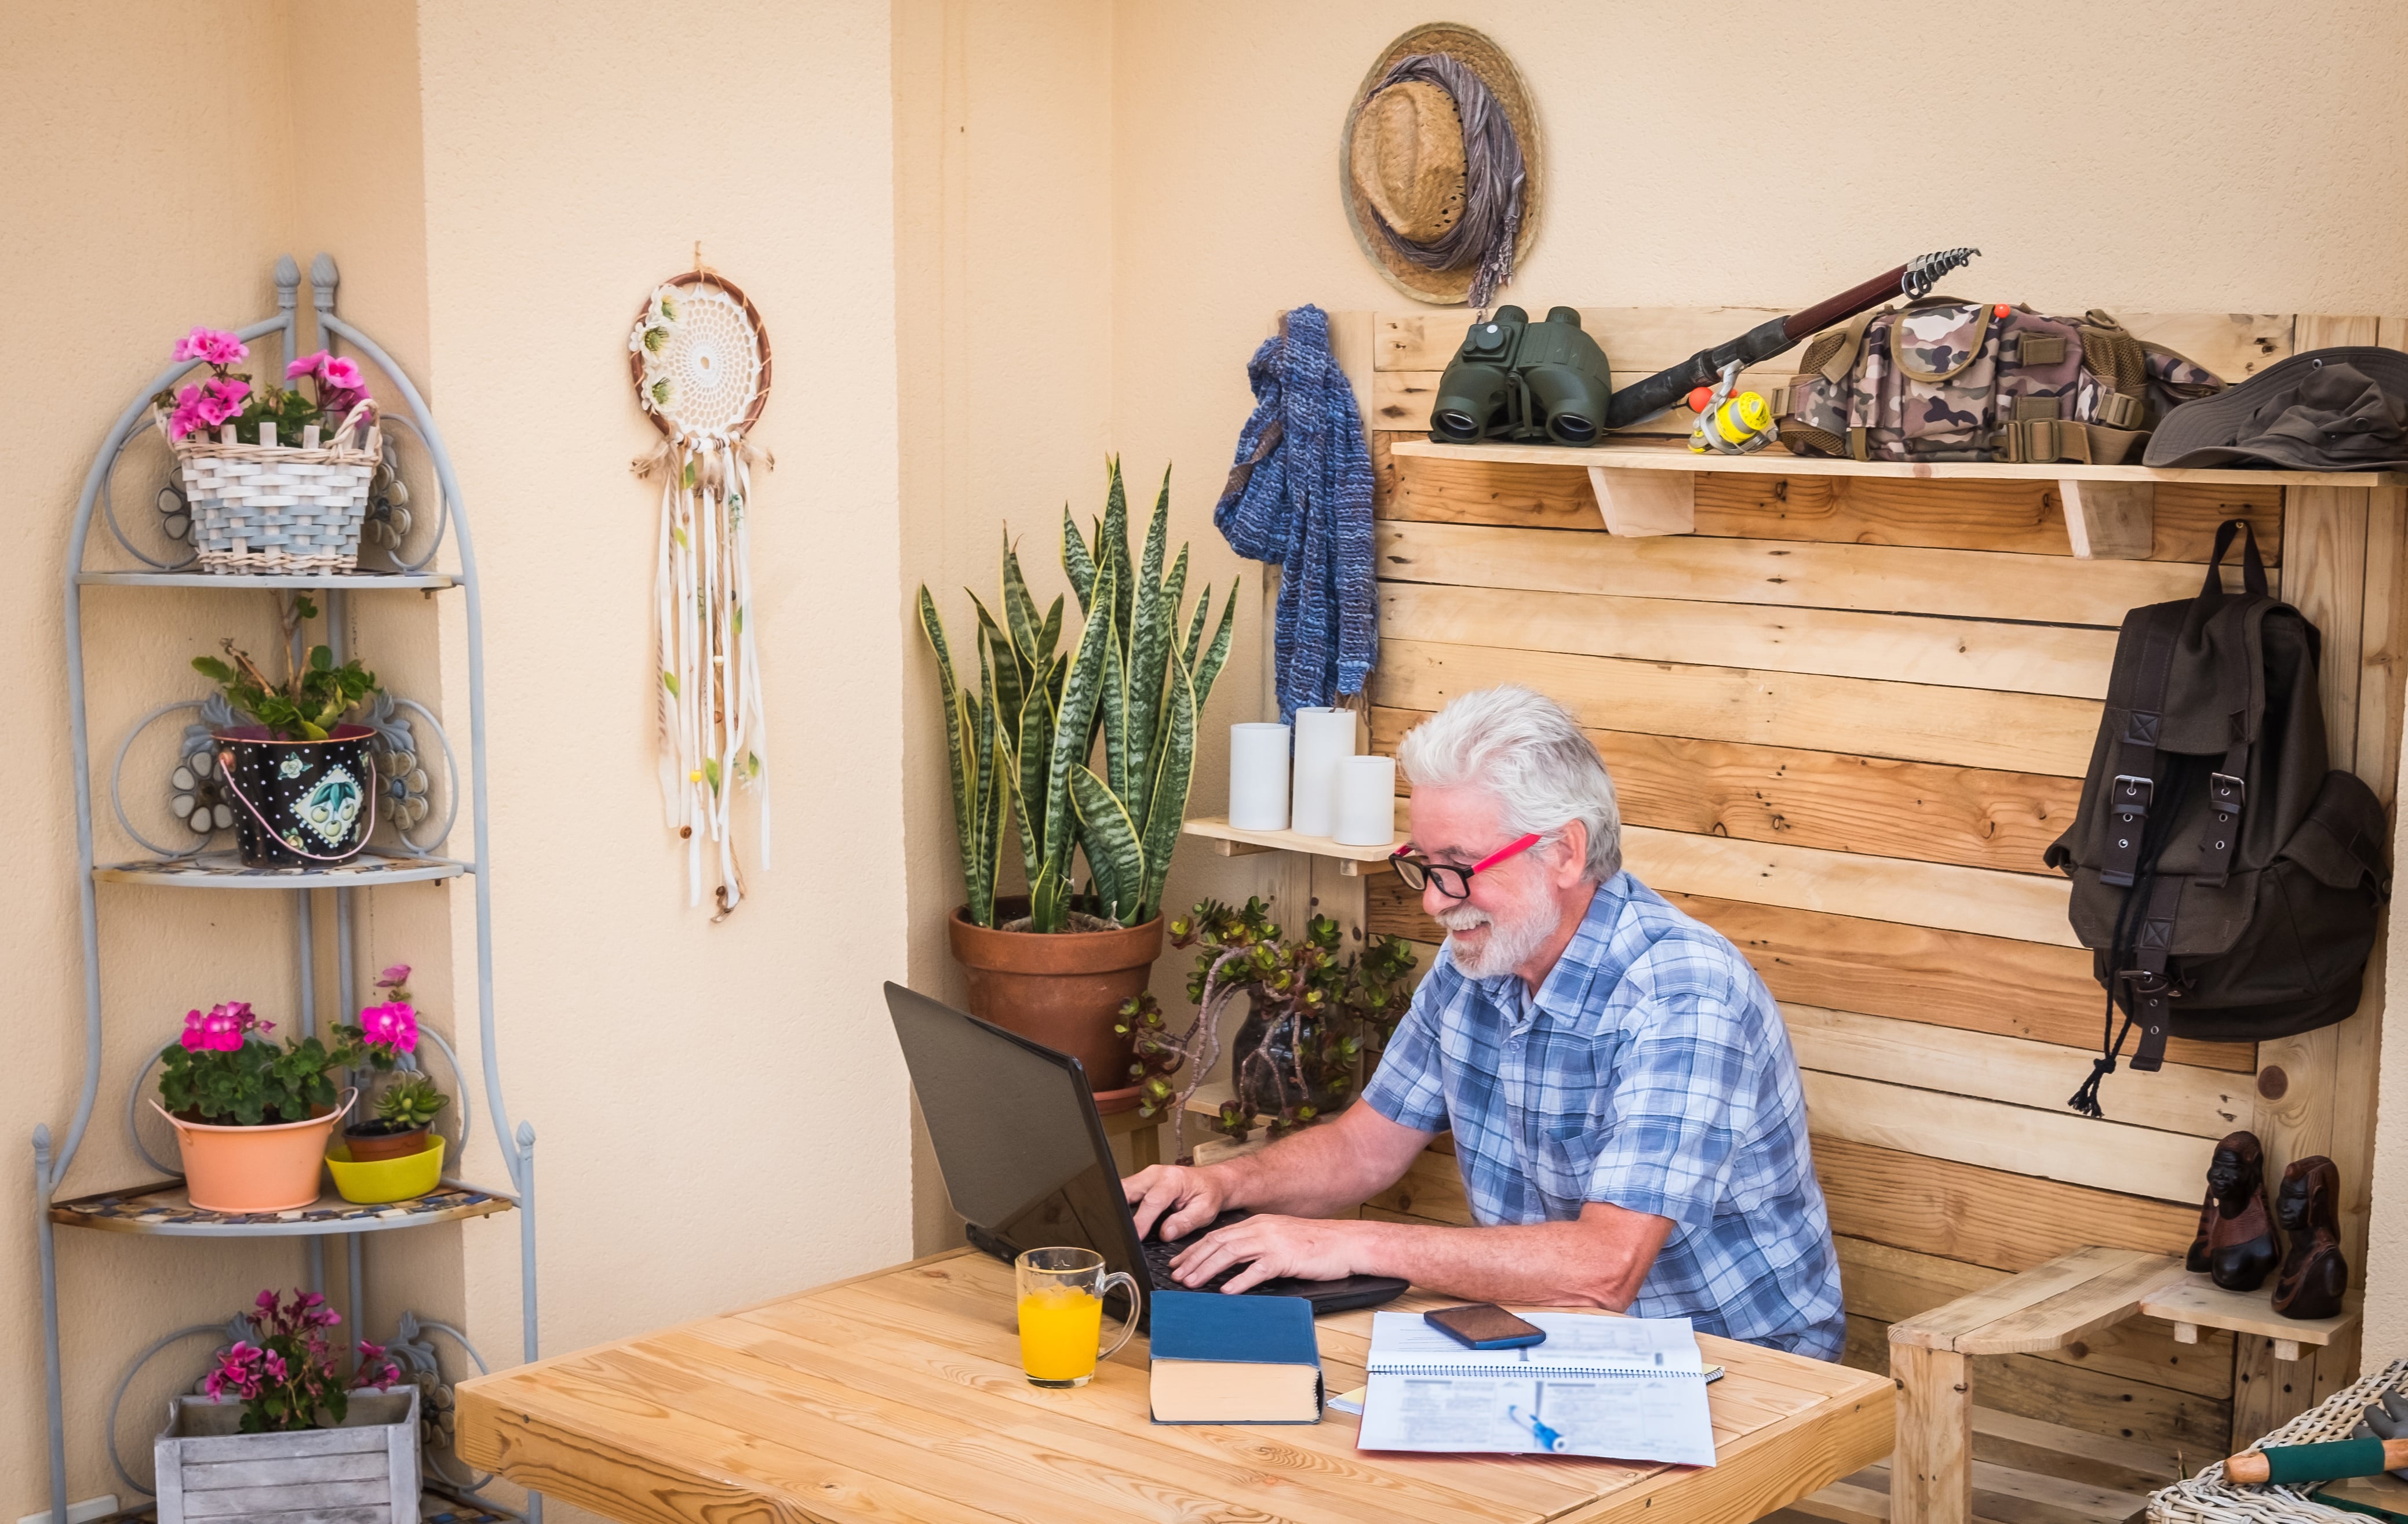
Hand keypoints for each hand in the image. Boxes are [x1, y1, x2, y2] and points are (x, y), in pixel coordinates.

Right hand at [1123, 1164, 1231, 1242]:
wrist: (1211, 1182)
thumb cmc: (1209, 1194)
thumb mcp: (1204, 1212)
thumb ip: (1184, 1223)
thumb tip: (1165, 1234)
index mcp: (1173, 1180)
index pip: (1151, 1202)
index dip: (1141, 1222)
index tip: (1135, 1237)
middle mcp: (1156, 1174)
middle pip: (1128, 1190)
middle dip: (1120, 1210)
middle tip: (1120, 1232)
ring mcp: (1146, 1176)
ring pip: (1123, 1189)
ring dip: (1119, 1207)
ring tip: (1121, 1228)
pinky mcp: (1142, 1181)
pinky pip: (1126, 1191)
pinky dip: (1122, 1204)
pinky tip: (1124, 1218)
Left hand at [1168, 1215, 1367, 1293]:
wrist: (1347, 1242)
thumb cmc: (1316, 1244)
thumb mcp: (1280, 1238)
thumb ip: (1257, 1247)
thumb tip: (1232, 1265)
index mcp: (1258, 1224)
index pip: (1218, 1235)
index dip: (1194, 1249)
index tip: (1178, 1263)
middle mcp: (1261, 1228)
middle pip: (1218, 1242)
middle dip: (1193, 1259)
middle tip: (1176, 1275)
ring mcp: (1273, 1242)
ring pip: (1230, 1253)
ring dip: (1207, 1269)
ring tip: (1191, 1283)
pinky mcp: (1286, 1257)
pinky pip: (1257, 1269)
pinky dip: (1238, 1280)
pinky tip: (1226, 1291)